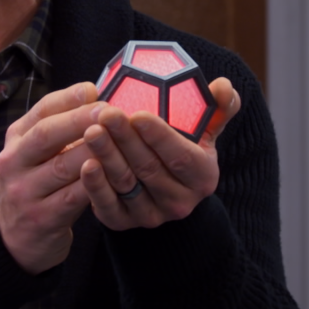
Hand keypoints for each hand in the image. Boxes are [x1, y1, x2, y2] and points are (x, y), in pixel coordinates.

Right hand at [0, 82, 105, 273]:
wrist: (15, 239)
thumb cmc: (37, 186)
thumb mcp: (37, 154)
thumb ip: (60, 127)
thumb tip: (93, 93)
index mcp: (15, 139)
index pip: (40, 111)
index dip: (67, 99)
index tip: (94, 89)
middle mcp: (13, 162)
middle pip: (46, 135)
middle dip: (80, 120)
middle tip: (109, 111)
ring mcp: (24, 192)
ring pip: (62, 167)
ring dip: (93, 151)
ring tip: (118, 139)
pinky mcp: (41, 218)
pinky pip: (73, 197)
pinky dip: (95, 184)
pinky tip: (114, 174)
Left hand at [79, 77, 242, 230]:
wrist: (165, 189)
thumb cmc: (184, 149)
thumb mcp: (205, 131)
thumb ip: (219, 107)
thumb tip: (223, 85)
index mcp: (203, 177)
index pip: (181, 156)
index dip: (160, 136)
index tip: (137, 114)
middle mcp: (180, 202)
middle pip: (149, 168)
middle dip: (126, 140)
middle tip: (106, 114)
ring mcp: (151, 215)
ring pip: (126, 183)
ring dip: (107, 156)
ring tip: (91, 131)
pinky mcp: (124, 223)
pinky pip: (107, 206)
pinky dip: (95, 185)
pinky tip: (85, 163)